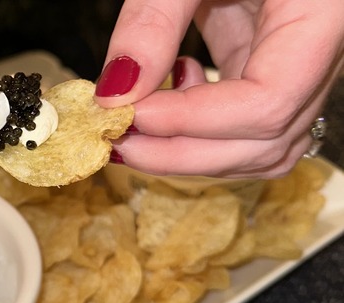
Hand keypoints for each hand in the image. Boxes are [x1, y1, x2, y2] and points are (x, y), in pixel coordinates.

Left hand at [95, 0, 343, 177]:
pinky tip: (168, 90)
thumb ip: (154, 20)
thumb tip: (114, 93)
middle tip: (117, 143)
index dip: (196, 121)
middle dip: (184, 154)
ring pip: (260, 144)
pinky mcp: (268, 59)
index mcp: (324, 14)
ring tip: (136, 125)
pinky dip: (198, 126)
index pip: (271, 100)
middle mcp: (321, 48)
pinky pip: (242, 120)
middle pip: (266, 139)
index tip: (130, 114)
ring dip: (190, 151)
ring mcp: (296, 60)